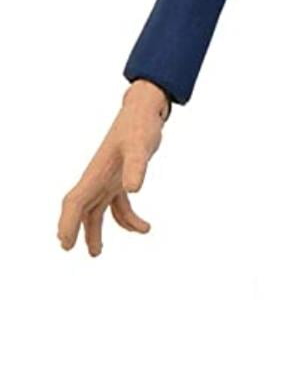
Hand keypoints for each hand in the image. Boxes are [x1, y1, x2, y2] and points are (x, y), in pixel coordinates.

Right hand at [58, 80, 170, 255]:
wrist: (144, 112)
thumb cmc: (139, 127)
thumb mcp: (139, 147)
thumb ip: (136, 167)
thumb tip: (133, 189)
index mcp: (96, 173)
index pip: (75, 202)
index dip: (68, 223)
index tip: (65, 243)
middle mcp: (97, 178)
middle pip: (81, 209)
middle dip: (74, 229)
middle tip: (69, 248)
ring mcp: (107, 179)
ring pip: (96, 211)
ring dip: (96, 230)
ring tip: (97, 253)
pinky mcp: (119, 179)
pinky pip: (117, 205)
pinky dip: (127, 218)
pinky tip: (144, 228)